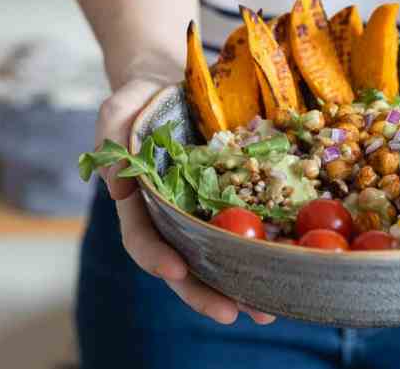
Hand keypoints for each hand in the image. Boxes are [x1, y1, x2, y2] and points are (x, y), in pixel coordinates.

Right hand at [96, 59, 274, 325]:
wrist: (178, 86)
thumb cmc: (142, 99)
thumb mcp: (119, 111)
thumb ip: (112, 144)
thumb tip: (119, 189)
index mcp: (142, 203)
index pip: (143, 238)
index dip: (156, 258)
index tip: (175, 271)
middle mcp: (175, 215)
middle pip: (186, 264)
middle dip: (206, 292)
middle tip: (234, 313)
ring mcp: (206, 210)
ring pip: (221, 256)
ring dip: (243, 286)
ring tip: (268, 308)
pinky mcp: (235, 198)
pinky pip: (249, 228)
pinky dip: (265, 251)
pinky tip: (287, 266)